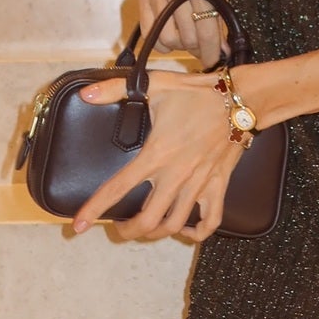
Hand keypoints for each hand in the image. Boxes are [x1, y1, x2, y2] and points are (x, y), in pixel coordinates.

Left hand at [67, 68, 240, 241]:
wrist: (240, 100)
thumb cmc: (196, 93)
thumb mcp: (155, 84)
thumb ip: (114, 88)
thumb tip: (85, 95)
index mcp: (156, 154)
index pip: (118, 188)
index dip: (95, 209)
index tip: (78, 226)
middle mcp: (176, 175)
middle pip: (148, 221)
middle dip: (128, 230)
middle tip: (118, 226)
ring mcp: (198, 184)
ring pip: (174, 225)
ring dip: (156, 233)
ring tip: (145, 228)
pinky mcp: (218, 186)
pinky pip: (210, 221)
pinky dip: (196, 232)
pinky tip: (184, 228)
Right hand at [139, 0, 227, 63]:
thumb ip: (220, 18)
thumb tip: (222, 50)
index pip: (205, 30)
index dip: (212, 51)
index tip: (216, 60)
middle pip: (186, 38)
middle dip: (199, 50)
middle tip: (206, 49)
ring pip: (166, 38)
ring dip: (180, 46)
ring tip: (189, 40)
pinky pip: (148, 31)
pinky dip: (161, 41)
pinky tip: (172, 37)